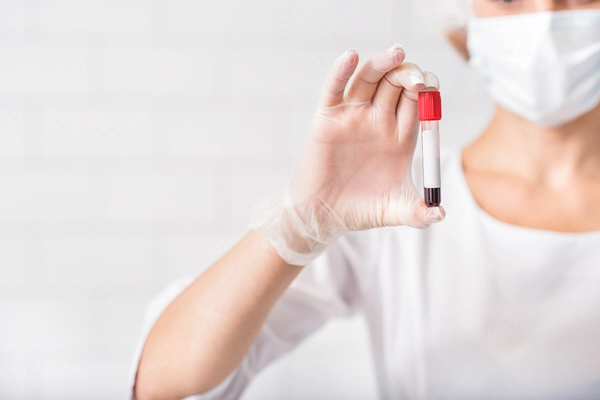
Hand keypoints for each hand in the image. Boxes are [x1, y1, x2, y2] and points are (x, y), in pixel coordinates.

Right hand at [249, 45, 445, 264]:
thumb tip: (440, 215)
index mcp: (400, 136)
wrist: (324, 216)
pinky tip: (350, 56)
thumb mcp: (395, 211)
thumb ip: (419, 213)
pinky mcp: (328, 118)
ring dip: (383, 63)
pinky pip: (335, 88)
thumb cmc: (361, 211)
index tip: (431, 89)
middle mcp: (379, 120)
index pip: (419, 102)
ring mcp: (353, 116)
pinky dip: (341, 71)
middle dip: (409, 74)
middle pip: (397, 84)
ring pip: (370, 79)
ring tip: (396, 53)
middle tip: (416, 78)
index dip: (427, 91)